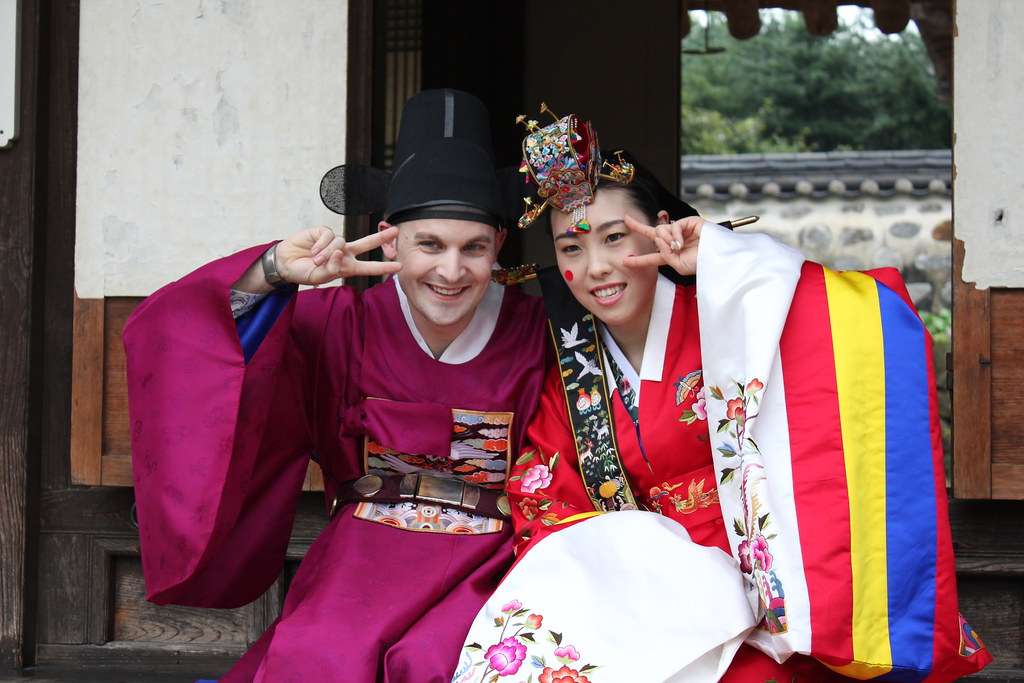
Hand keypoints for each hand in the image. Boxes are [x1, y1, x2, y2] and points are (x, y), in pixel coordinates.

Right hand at [276, 226, 401, 285]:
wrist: (286, 263)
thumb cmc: (305, 272)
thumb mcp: (320, 277)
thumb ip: (333, 267)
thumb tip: (339, 252)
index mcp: (347, 266)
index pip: (368, 267)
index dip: (383, 267)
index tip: (399, 266)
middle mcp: (344, 252)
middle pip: (367, 243)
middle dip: (381, 238)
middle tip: (396, 232)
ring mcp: (334, 242)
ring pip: (340, 242)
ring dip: (327, 253)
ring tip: (315, 259)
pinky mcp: (323, 232)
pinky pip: (328, 236)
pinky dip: (320, 245)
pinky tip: (312, 250)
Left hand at [621, 215, 703, 275]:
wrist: (717, 257)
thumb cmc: (701, 264)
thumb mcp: (678, 266)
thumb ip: (664, 255)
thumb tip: (658, 238)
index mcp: (671, 257)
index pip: (652, 257)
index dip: (638, 260)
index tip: (625, 261)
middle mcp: (674, 243)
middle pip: (652, 233)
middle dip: (638, 226)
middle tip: (626, 219)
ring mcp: (681, 232)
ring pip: (660, 230)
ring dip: (665, 240)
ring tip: (677, 247)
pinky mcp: (688, 222)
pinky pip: (672, 226)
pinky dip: (674, 235)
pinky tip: (681, 242)